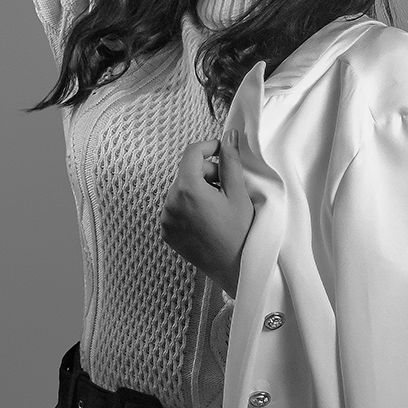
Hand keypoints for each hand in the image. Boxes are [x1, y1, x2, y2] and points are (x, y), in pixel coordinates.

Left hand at [159, 131, 254, 295]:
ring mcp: (166, 219)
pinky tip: (208, 218)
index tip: (223, 152)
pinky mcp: (166, 232)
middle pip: (186, 172)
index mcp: (187, 190)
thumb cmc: (241, 233)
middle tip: (227, 186)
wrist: (235, 270)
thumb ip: (230, 161)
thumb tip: (228, 137)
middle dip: (206, 172)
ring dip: (197, 189)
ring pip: (180, 190)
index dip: (209, 147)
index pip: (192, 153)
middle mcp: (170, 203)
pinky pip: (175, 208)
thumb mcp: (238, 193)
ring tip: (218, 205)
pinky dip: (189, 206)